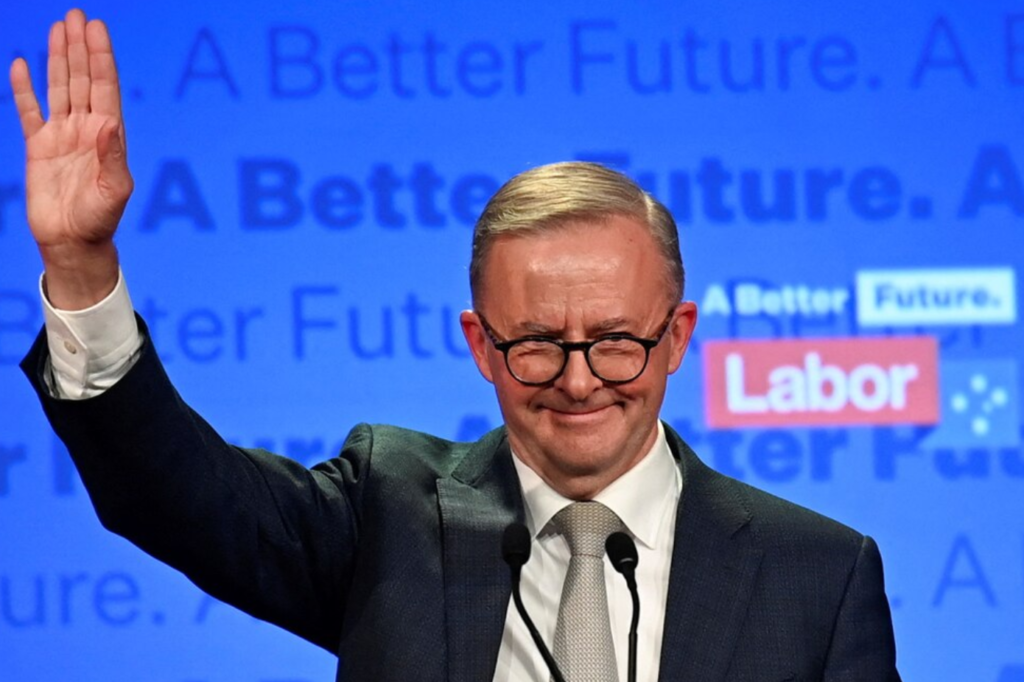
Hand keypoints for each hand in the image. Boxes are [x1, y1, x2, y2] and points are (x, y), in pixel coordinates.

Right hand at [10, 8, 132, 308]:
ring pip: (60, 87)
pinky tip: (21, 64)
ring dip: (58, 58)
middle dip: (81, 48)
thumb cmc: (99, 220)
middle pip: (83, 79)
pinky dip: (25, 89)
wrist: (73, 242)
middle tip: (78, 15)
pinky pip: (29, 111)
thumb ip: (112, 157)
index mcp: (108, 136)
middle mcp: (87, 130)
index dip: (101, 57)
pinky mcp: (39, 147)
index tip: (97, 29)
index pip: (105, 88)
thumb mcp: (114, 191)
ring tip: (59, 27)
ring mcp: (62, 136)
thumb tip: (109, 124)